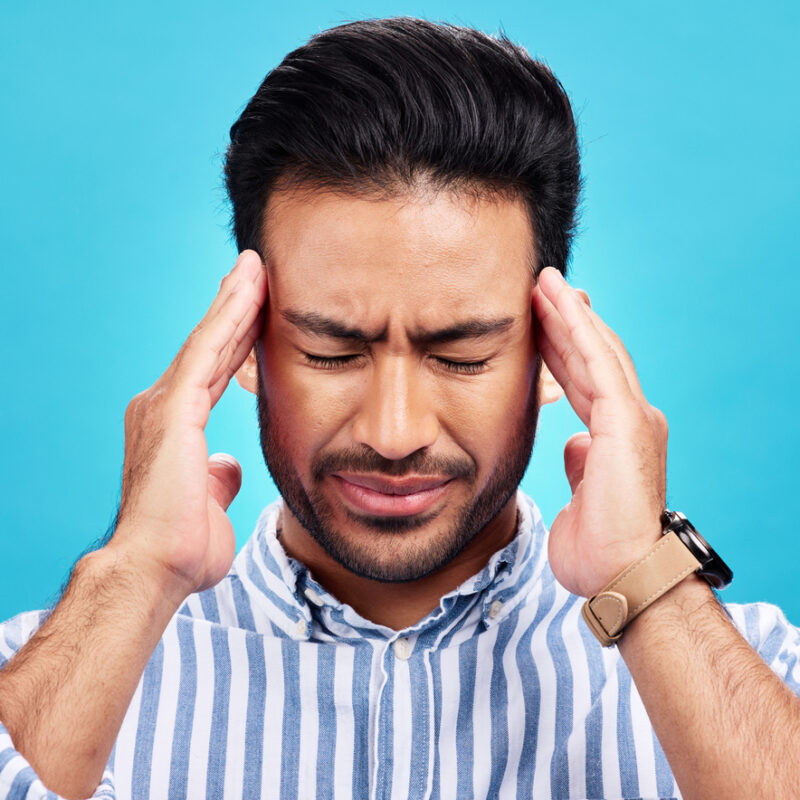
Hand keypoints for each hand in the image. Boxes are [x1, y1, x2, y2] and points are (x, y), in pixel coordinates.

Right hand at [108, 250, 267, 595]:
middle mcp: (163, 406)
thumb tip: (228, 465)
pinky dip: (230, 318)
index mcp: (175, 426)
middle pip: (209, 347)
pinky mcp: (173, 408)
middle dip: (235, 308)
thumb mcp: (211, 500)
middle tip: (256, 271)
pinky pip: (207, 352)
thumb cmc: (181, 546)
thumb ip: (219, 476)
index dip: (236, 337)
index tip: (258, 310)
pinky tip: (249, 290)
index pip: (212, 370)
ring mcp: (165, 404)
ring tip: (256, 267)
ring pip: (208, 341)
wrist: (156, 569)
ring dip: (235, 301)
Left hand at [532, 267, 667, 597]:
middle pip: (592, 357)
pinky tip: (559, 303)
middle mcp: (630, 419)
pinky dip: (577, 331)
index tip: (537, 322)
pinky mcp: (627, 422)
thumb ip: (581, 462)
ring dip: (568, 314)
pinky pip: (598, 364)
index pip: (584, 379)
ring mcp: (632, 418)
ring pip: (596, 351)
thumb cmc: (600, 549)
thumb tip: (574, 444)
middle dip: (563, 321)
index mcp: (616, 436)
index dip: (561, 348)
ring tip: (544, 282)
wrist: (623, 576)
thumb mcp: (581, 495)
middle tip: (539, 287)